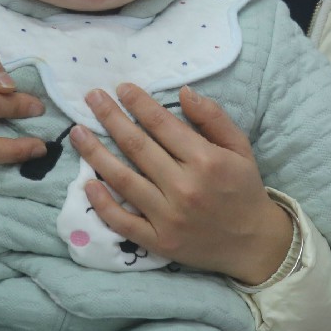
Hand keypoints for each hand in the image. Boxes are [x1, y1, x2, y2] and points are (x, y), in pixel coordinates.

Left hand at [70, 84, 293, 283]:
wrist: (254, 243)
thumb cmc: (244, 189)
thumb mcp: (240, 147)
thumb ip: (213, 118)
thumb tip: (183, 92)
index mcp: (206, 160)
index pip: (162, 124)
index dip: (138, 103)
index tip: (121, 88)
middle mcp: (184, 187)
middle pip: (136, 146)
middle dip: (110, 117)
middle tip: (92, 97)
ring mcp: (168, 216)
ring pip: (122, 179)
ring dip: (95, 153)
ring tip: (77, 132)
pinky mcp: (158, 240)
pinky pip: (122, 220)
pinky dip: (102, 202)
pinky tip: (86, 183)